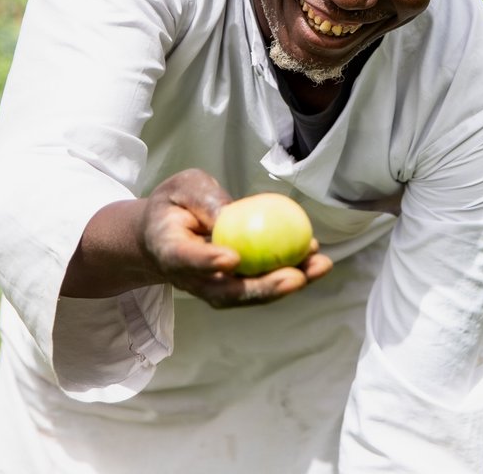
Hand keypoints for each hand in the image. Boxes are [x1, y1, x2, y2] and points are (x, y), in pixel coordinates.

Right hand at [140, 169, 332, 308]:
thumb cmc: (174, 204)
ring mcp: (213, 287)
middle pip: (226, 292)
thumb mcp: (184, 188)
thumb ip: (205, 200)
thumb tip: (233, 213)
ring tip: (320, 266)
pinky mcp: (234, 286)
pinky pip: (262, 283)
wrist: (162, 234)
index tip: (232, 258)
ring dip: (287, 284)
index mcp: (169, 250)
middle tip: (295, 277)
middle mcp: (191, 279)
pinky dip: (291, 273)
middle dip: (263, 288)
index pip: (186, 259)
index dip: (208, 262)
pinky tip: (316, 259)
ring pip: (250, 294)